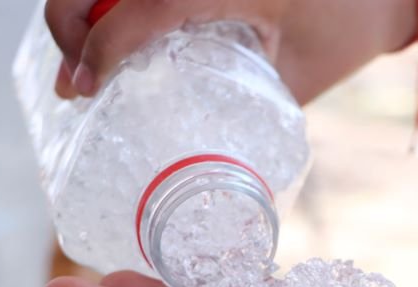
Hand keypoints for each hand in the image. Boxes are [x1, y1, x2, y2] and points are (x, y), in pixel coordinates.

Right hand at [43, 0, 415, 101]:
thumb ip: (239, 98)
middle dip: (70, 22)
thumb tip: (182, 143)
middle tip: (77, 80)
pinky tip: (110, 37)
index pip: (140, 6)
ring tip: (83, 62)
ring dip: (81, 9)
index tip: (82, 90)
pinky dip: (114, 4)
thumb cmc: (348, 28)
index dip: (97, 46)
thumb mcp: (294, 75)